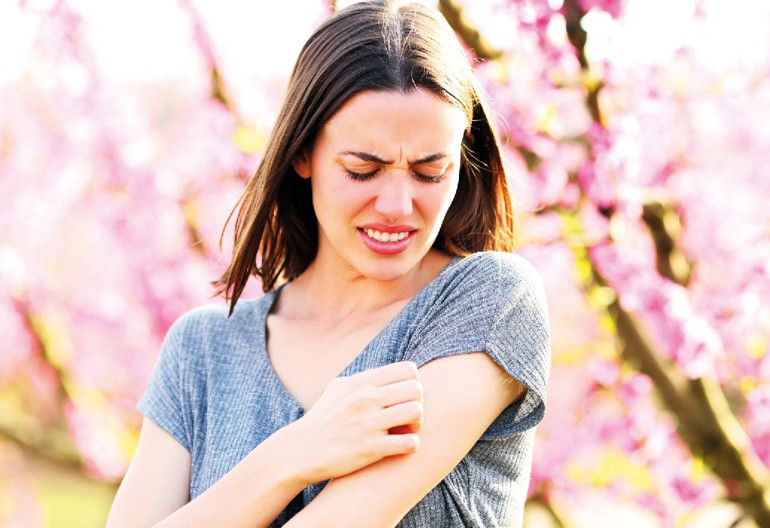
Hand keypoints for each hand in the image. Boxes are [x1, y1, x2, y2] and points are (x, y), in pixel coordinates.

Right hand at [288, 361, 422, 484]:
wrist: (300, 451)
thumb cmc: (322, 419)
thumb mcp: (338, 389)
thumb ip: (363, 378)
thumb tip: (386, 373)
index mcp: (360, 381)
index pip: (408, 370)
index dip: (412, 383)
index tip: (403, 398)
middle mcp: (365, 398)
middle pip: (416, 390)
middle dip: (417, 404)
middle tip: (408, 418)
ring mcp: (368, 423)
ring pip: (416, 412)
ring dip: (416, 425)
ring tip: (406, 432)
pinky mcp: (371, 449)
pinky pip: (410, 442)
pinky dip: (412, 445)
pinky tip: (401, 447)